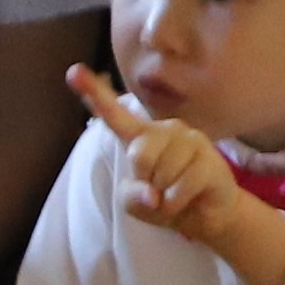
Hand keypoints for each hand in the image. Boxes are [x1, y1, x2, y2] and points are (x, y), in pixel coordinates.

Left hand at [70, 64, 284, 284]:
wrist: (206, 213)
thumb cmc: (166, 200)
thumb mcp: (135, 203)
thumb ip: (130, 195)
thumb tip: (153, 195)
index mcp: (141, 136)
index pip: (114, 113)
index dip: (94, 93)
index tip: (74, 71)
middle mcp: (165, 130)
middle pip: (139, 154)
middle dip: (146, 180)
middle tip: (160, 189)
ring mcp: (190, 140)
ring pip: (162, 174)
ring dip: (165, 198)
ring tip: (176, 194)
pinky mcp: (210, 158)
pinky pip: (182, 187)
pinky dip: (178, 203)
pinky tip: (188, 198)